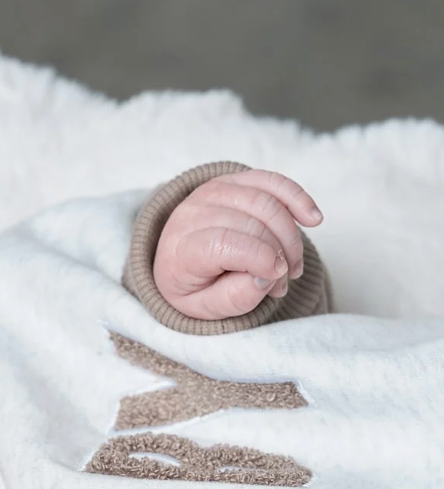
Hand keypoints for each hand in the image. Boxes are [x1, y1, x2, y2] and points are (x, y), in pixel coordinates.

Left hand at [153, 169, 323, 321]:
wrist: (176, 259)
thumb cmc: (194, 287)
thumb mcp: (207, 307)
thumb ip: (235, 298)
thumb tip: (265, 278)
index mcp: (181, 249)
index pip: (223, 243)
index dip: (258, 257)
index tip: (279, 277)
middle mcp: (192, 214)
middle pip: (250, 223)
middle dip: (280, 252)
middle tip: (286, 279)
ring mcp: (211, 193)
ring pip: (264, 201)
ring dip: (290, 234)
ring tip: (293, 264)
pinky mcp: (231, 181)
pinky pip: (269, 181)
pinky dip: (295, 197)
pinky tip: (312, 219)